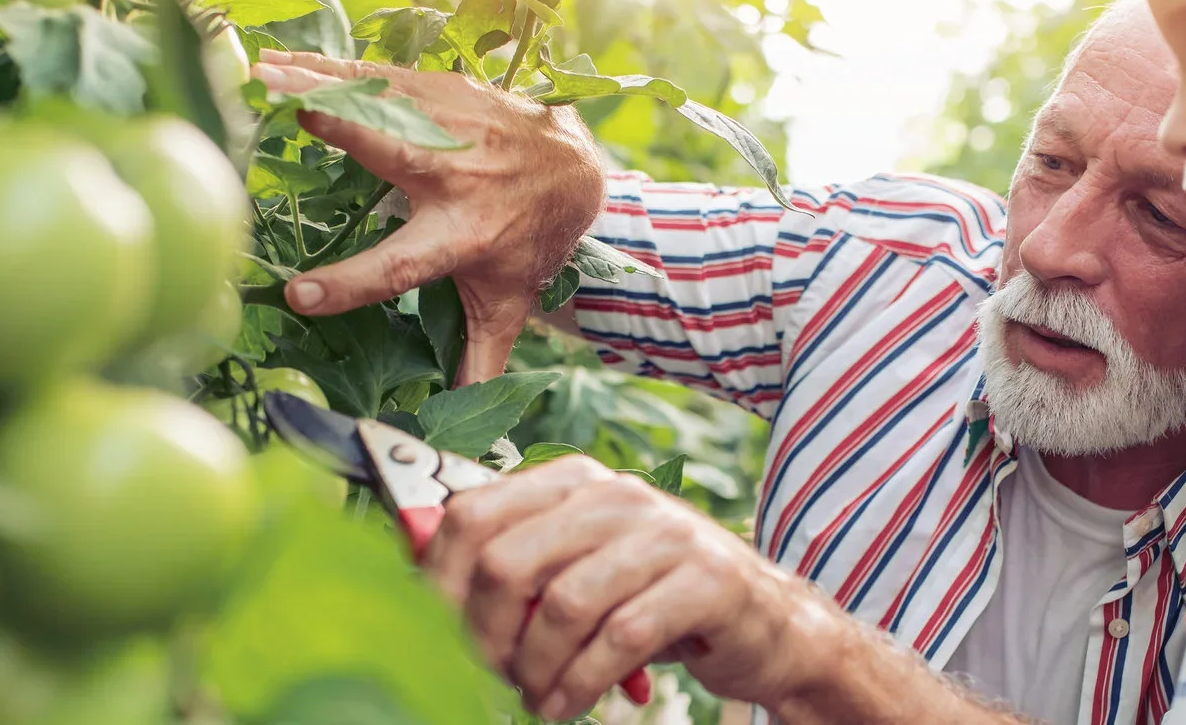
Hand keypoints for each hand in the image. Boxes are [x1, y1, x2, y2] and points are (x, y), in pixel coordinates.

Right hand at [250, 50, 606, 384]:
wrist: (574, 169)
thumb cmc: (528, 240)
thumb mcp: (505, 302)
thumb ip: (477, 356)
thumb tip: (457, 424)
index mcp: (463, 237)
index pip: (404, 267)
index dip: (353, 283)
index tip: (298, 295)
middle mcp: (458, 177)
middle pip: (395, 149)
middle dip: (341, 127)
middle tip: (279, 109)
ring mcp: (453, 125)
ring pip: (384, 101)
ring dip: (321, 83)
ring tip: (262, 73)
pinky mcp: (445, 92)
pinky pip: (384, 77)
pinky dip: (334, 68)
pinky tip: (286, 62)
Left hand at [420, 456, 842, 718]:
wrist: (768, 625)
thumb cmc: (658, 601)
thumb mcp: (582, 572)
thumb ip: (516, 568)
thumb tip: (416, 579)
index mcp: (575, 483)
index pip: (472, 516)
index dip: (439, 586)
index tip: (437, 639)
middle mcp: (617, 495)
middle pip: (507, 561)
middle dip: (485, 637)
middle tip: (493, 678)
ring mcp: (666, 534)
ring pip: (562, 604)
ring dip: (535, 670)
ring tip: (536, 699)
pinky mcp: (706, 581)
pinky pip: (620, 637)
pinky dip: (581, 683)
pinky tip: (570, 704)